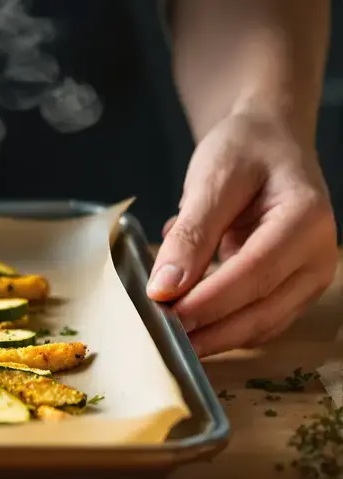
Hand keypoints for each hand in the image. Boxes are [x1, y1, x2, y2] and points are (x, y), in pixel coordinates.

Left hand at [147, 112, 336, 356]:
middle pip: (263, 310)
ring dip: (214, 336)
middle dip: (209, 329)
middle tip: (160, 337)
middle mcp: (319, 255)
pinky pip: (259, 321)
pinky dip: (222, 328)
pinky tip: (187, 324)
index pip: (256, 273)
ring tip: (167, 337)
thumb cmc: (244, 151)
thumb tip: (165, 286)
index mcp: (305, 219)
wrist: (270, 140)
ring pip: (263, 325)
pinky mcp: (293, 289)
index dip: (209, 301)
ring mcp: (310, 276)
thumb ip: (191, 234)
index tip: (166, 314)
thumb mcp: (212, 179)